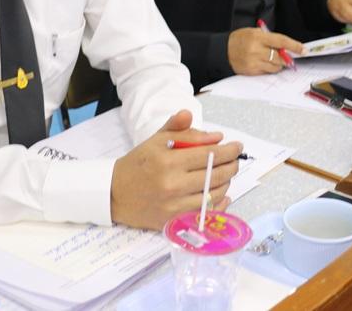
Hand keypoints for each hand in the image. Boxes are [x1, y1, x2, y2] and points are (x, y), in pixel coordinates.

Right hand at [110, 110, 242, 229]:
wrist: (114, 194)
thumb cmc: (138, 164)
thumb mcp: (156, 140)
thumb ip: (182, 130)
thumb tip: (215, 135)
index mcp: (168, 161)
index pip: (208, 154)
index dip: (228, 150)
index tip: (237, 146)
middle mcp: (173, 184)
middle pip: (215, 175)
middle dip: (231, 165)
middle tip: (235, 160)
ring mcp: (174, 206)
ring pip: (214, 195)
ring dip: (226, 183)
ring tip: (225, 174)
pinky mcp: (174, 221)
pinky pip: (205, 215)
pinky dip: (219, 204)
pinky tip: (223, 195)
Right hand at [227, 27, 302, 74]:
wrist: (223, 50)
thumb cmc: (240, 39)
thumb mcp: (254, 32)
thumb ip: (269, 39)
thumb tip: (286, 48)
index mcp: (258, 37)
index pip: (281, 41)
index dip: (294, 46)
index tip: (303, 50)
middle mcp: (256, 50)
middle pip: (280, 57)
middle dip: (286, 57)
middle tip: (286, 56)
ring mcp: (254, 62)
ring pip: (275, 66)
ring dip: (278, 63)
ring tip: (269, 58)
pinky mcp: (251, 71)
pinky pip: (267, 72)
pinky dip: (269, 68)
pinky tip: (262, 62)